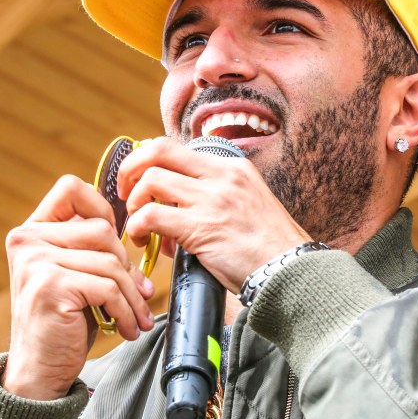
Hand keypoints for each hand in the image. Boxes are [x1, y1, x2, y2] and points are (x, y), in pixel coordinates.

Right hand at [2, 175, 155, 400]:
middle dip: (128, 266)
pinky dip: (126, 310)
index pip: (71, 189)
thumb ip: (92, 246)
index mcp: (32, 230)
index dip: (102, 207)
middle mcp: (27, 240)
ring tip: (136, 317)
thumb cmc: (65, 321)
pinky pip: (107, 287)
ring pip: (110, 261)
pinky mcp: (50, 286)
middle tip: (138, 295)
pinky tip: (127, 328)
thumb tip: (141, 227)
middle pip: (102, 230)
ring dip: (132, 295)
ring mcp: (35, 262)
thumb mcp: (76, 274)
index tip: (119, 240)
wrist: (39, 370)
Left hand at [117, 137, 310, 293]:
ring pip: (150, 180)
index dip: (149, 161)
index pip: (177, 147)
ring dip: (134, 202)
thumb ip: (212, 201)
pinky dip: (138, 226)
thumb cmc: (270, 250)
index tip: (140, 181)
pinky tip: (142, 240)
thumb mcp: (248, 207)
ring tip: (137, 225)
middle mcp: (222, 176)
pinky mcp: (202, 227)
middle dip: (131, 168)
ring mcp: (212, 199)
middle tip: (125, 193)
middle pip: (158, 150)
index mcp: (233, 167)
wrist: (292, 271)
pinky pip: (151, 215)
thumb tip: (170, 215)